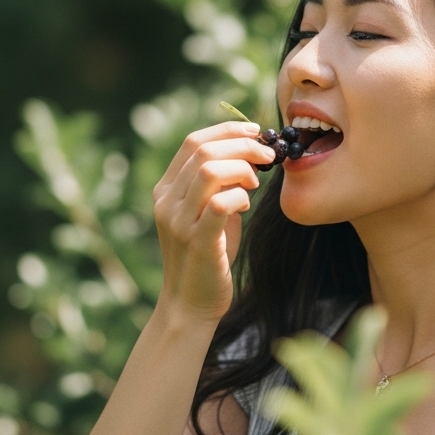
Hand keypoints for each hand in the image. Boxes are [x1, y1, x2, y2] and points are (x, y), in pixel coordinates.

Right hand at [152, 121, 275, 320]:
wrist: (190, 304)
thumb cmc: (208, 256)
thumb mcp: (209, 214)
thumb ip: (221, 185)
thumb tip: (250, 155)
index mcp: (167, 189)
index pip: (193, 142)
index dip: (227, 130)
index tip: (255, 132)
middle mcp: (167, 201)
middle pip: (203, 150)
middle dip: (242, 145)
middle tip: (268, 155)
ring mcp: (178, 221)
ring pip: (210, 171)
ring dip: (242, 168)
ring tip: (256, 182)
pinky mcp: (197, 241)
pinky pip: (220, 204)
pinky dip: (240, 196)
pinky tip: (247, 204)